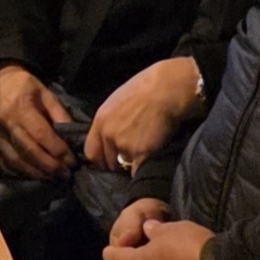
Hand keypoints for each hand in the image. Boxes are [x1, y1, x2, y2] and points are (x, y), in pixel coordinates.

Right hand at [0, 66, 75, 178]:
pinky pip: (7, 163)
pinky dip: (22, 172)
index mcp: (20, 107)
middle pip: (28, 151)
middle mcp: (6, 122)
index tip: (72, 161)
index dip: (57, 149)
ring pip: (16, 161)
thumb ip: (60, 114)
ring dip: (37, 172)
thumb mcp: (46, 94)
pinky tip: (36, 175)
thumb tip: (72, 139)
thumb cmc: (26, 87)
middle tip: (65, 174)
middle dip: (49, 166)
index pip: (40, 133)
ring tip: (54, 178)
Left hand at [82, 54, 203, 170]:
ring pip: (125, 166)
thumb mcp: (118, 101)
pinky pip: (138, 171)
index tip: (110, 160)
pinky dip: (144, 171)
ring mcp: (124, 145)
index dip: (101, 159)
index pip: (91, 152)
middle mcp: (108, 134)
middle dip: (117, 163)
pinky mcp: (141, 153)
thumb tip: (112, 136)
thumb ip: (111, 121)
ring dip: (132, 165)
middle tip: (131, 158)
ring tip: (144, 154)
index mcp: (101, 120)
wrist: (167, 88)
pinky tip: (151, 162)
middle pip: (107, 162)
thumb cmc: (146, 88)